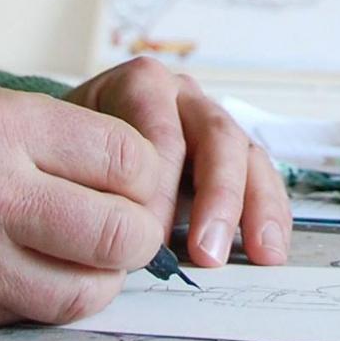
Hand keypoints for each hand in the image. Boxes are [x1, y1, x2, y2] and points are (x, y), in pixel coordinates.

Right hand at [0, 82, 163, 327]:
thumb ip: (29, 131)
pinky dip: (45, 299)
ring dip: (97, 276)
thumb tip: (107, 160)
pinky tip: (28, 273)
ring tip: (79, 255)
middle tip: (120, 222)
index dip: (145, 170)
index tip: (135, 174)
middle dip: (136, 230)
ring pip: (87, 290)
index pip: (124, 156)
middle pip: (122, 231)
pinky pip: (29, 314)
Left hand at [63, 57, 291, 269]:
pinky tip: (269, 250)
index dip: (158, 188)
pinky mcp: (237, 155)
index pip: (161, 133)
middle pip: (216, 137)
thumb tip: (124, 240)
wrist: (74, 151)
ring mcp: (214, 124)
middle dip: (218, 198)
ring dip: (255, 209)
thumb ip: (91, 187)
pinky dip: (270, 215)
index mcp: (141, 85)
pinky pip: (263, 179)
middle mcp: (183, 97)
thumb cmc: (71, 159)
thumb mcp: (70, 159)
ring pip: (247, 156)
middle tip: (207, 252)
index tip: (148, 237)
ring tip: (260, 255)